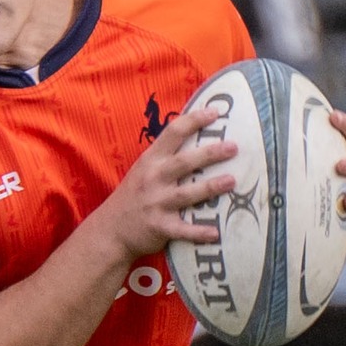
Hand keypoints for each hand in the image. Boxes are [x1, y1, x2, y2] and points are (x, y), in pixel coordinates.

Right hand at [99, 107, 239, 261]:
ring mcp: (156, 203)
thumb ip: (166, 156)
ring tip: (231, 181)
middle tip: (233, 147)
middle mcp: (153, 179)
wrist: (111, 230)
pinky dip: (199, 232)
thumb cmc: (134, 195)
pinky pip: (183, 230)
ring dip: (210, 187)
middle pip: (184, 162)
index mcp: (151, 160)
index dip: (194, 121)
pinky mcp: (160, 226)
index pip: (172, 133)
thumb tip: (198, 136)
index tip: (215, 112)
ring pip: (187, 194)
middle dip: (210, 154)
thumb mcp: (143, 169)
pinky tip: (216, 232)